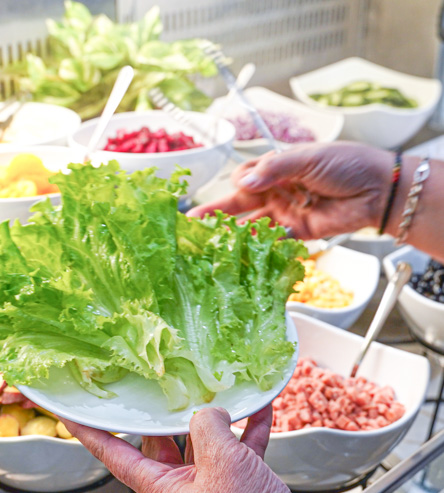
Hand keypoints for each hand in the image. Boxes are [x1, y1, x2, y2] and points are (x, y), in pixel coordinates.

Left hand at [63, 406, 302, 492]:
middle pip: (162, 442)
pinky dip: (246, 431)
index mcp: (160, 488)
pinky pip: (237, 452)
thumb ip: (208, 427)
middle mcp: (180, 488)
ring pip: (203, 444)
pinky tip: (258, 409)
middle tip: (165, 385)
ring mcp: (209, 488)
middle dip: (167, 415)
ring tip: (220, 391)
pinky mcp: (239, 488)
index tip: (70, 415)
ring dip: (215, 419)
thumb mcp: (221, 462)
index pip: (114, 454)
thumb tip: (209, 412)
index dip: (91, 433)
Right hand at [187, 142, 394, 239]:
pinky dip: (259, 247)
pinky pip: (273, 242)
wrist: (380, 189)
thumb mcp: (307, 158)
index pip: (244, 178)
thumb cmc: (347, 164)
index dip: (234, 185)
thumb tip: (242, 182)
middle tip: (192, 225)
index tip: (234, 188)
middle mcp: (277, 191)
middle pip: (239, 204)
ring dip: (233, 234)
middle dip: (216, 214)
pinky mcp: (298, 233)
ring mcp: (286, 213)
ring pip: (252, 224)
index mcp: (277, 168)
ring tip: (212, 245)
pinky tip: (243, 254)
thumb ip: (273, 168)